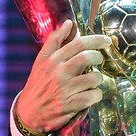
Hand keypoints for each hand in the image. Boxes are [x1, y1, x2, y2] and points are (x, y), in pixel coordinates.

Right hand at [15, 20, 112, 134]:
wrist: (28, 113)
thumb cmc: (39, 84)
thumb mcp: (42, 61)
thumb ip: (56, 41)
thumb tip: (69, 23)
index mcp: (52, 60)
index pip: (77, 43)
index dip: (96, 39)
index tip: (106, 41)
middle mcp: (58, 72)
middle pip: (86, 57)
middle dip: (99, 57)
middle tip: (100, 60)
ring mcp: (64, 89)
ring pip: (93, 78)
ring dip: (98, 78)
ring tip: (93, 80)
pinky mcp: (70, 105)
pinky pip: (92, 96)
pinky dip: (97, 94)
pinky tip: (92, 94)